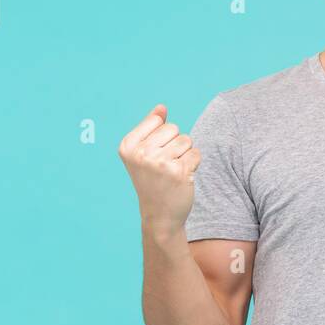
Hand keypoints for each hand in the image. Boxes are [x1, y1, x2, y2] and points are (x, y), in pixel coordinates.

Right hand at [117, 104, 201, 233]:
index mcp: (128, 145)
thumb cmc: (153, 181)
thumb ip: (151, 127)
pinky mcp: (179, 171)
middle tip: (165, 166)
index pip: (158, 120)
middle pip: (173, 128)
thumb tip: (162, 107)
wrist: (160, 216)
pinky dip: (193, 165)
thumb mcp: (144, 153)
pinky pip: (196, 153)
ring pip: (186, 140)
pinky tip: (182, 178)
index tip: (153, 156)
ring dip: (185, 154)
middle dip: (175, 144)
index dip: (162, 136)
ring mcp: (159, 162)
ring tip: (173, 171)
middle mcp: (140, 153)